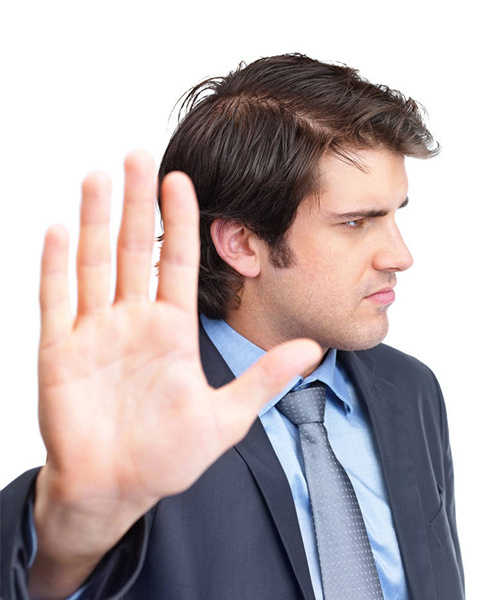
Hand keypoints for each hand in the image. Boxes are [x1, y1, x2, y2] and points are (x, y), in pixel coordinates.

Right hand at [31, 150, 320, 597]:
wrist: (115, 488)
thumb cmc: (166, 456)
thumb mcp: (225, 418)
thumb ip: (264, 380)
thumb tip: (313, 351)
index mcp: (171, 331)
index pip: (178, 262)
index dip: (181, 222)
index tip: (183, 181)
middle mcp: (132, 322)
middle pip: (134, 250)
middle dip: (136, 204)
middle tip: (138, 156)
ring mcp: (95, 333)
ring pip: (94, 262)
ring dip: (96, 220)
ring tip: (99, 177)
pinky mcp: (61, 352)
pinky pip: (56, 300)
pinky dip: (55, 266)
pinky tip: (59, 229)